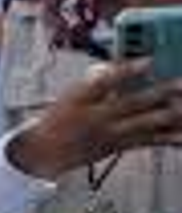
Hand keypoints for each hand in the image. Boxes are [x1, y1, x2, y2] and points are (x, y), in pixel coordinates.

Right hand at [7, 59, 181, 179]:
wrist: (45, 151)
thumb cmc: (58, 119)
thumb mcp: (70, 95)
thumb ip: (94, 83)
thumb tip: (116, 68)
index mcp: (80, 99)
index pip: (105, 81)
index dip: (128, 71)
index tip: (149, 61)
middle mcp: (96, 116)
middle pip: (132, 103)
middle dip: (159, 93)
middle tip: (180, 84)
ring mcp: (109, 133)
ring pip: (144, 124)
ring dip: (169, 116)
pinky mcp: (119, 146)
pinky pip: (147, 142)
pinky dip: (168, 138)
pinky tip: (181, 136)